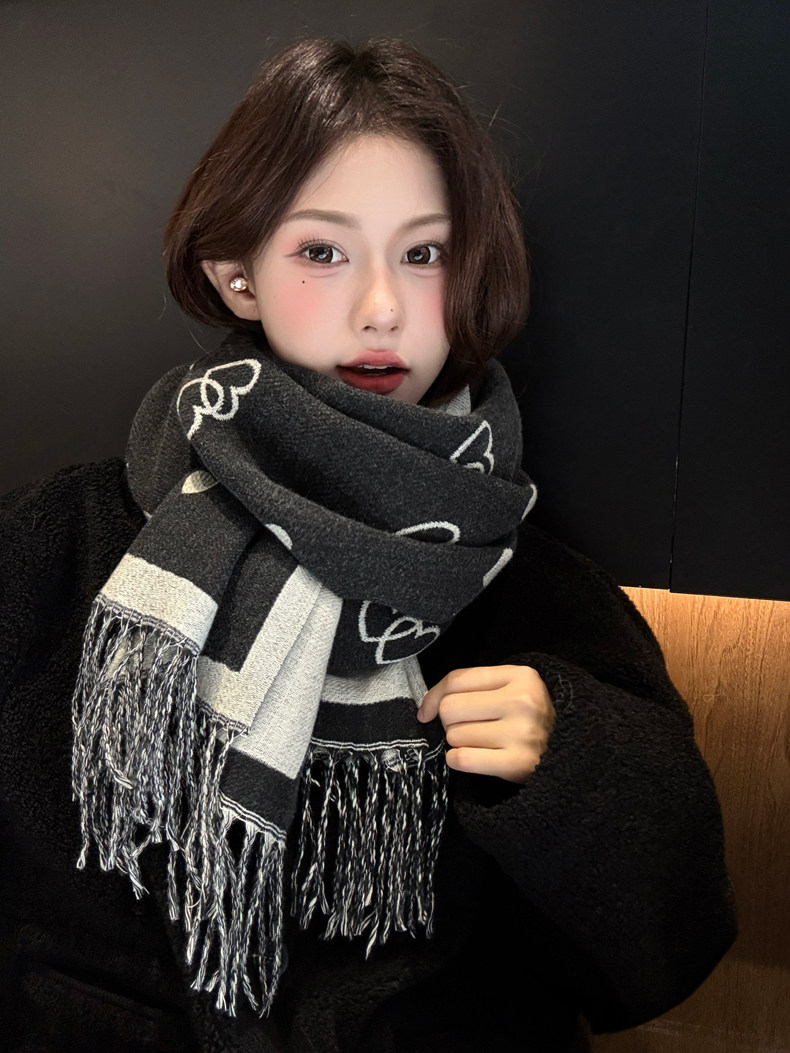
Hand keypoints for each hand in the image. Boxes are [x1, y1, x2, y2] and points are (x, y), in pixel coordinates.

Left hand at [416, 664, 554, 783]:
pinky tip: (477, 758)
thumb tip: (425, 709)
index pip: (456, 679)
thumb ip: (471, 686)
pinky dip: (460, 760)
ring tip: (484, 743)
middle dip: (451, 722)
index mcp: (521, 676)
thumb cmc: (528, 718)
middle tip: (472, 727)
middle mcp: (523, 701)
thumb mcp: (510, 688)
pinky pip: (461, 759)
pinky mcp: (516, 764)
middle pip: (450, 709)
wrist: (569, 753)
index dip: (434, 696)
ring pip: (454, 736)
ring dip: (460, 742)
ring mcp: (522, 733)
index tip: (427, 711)